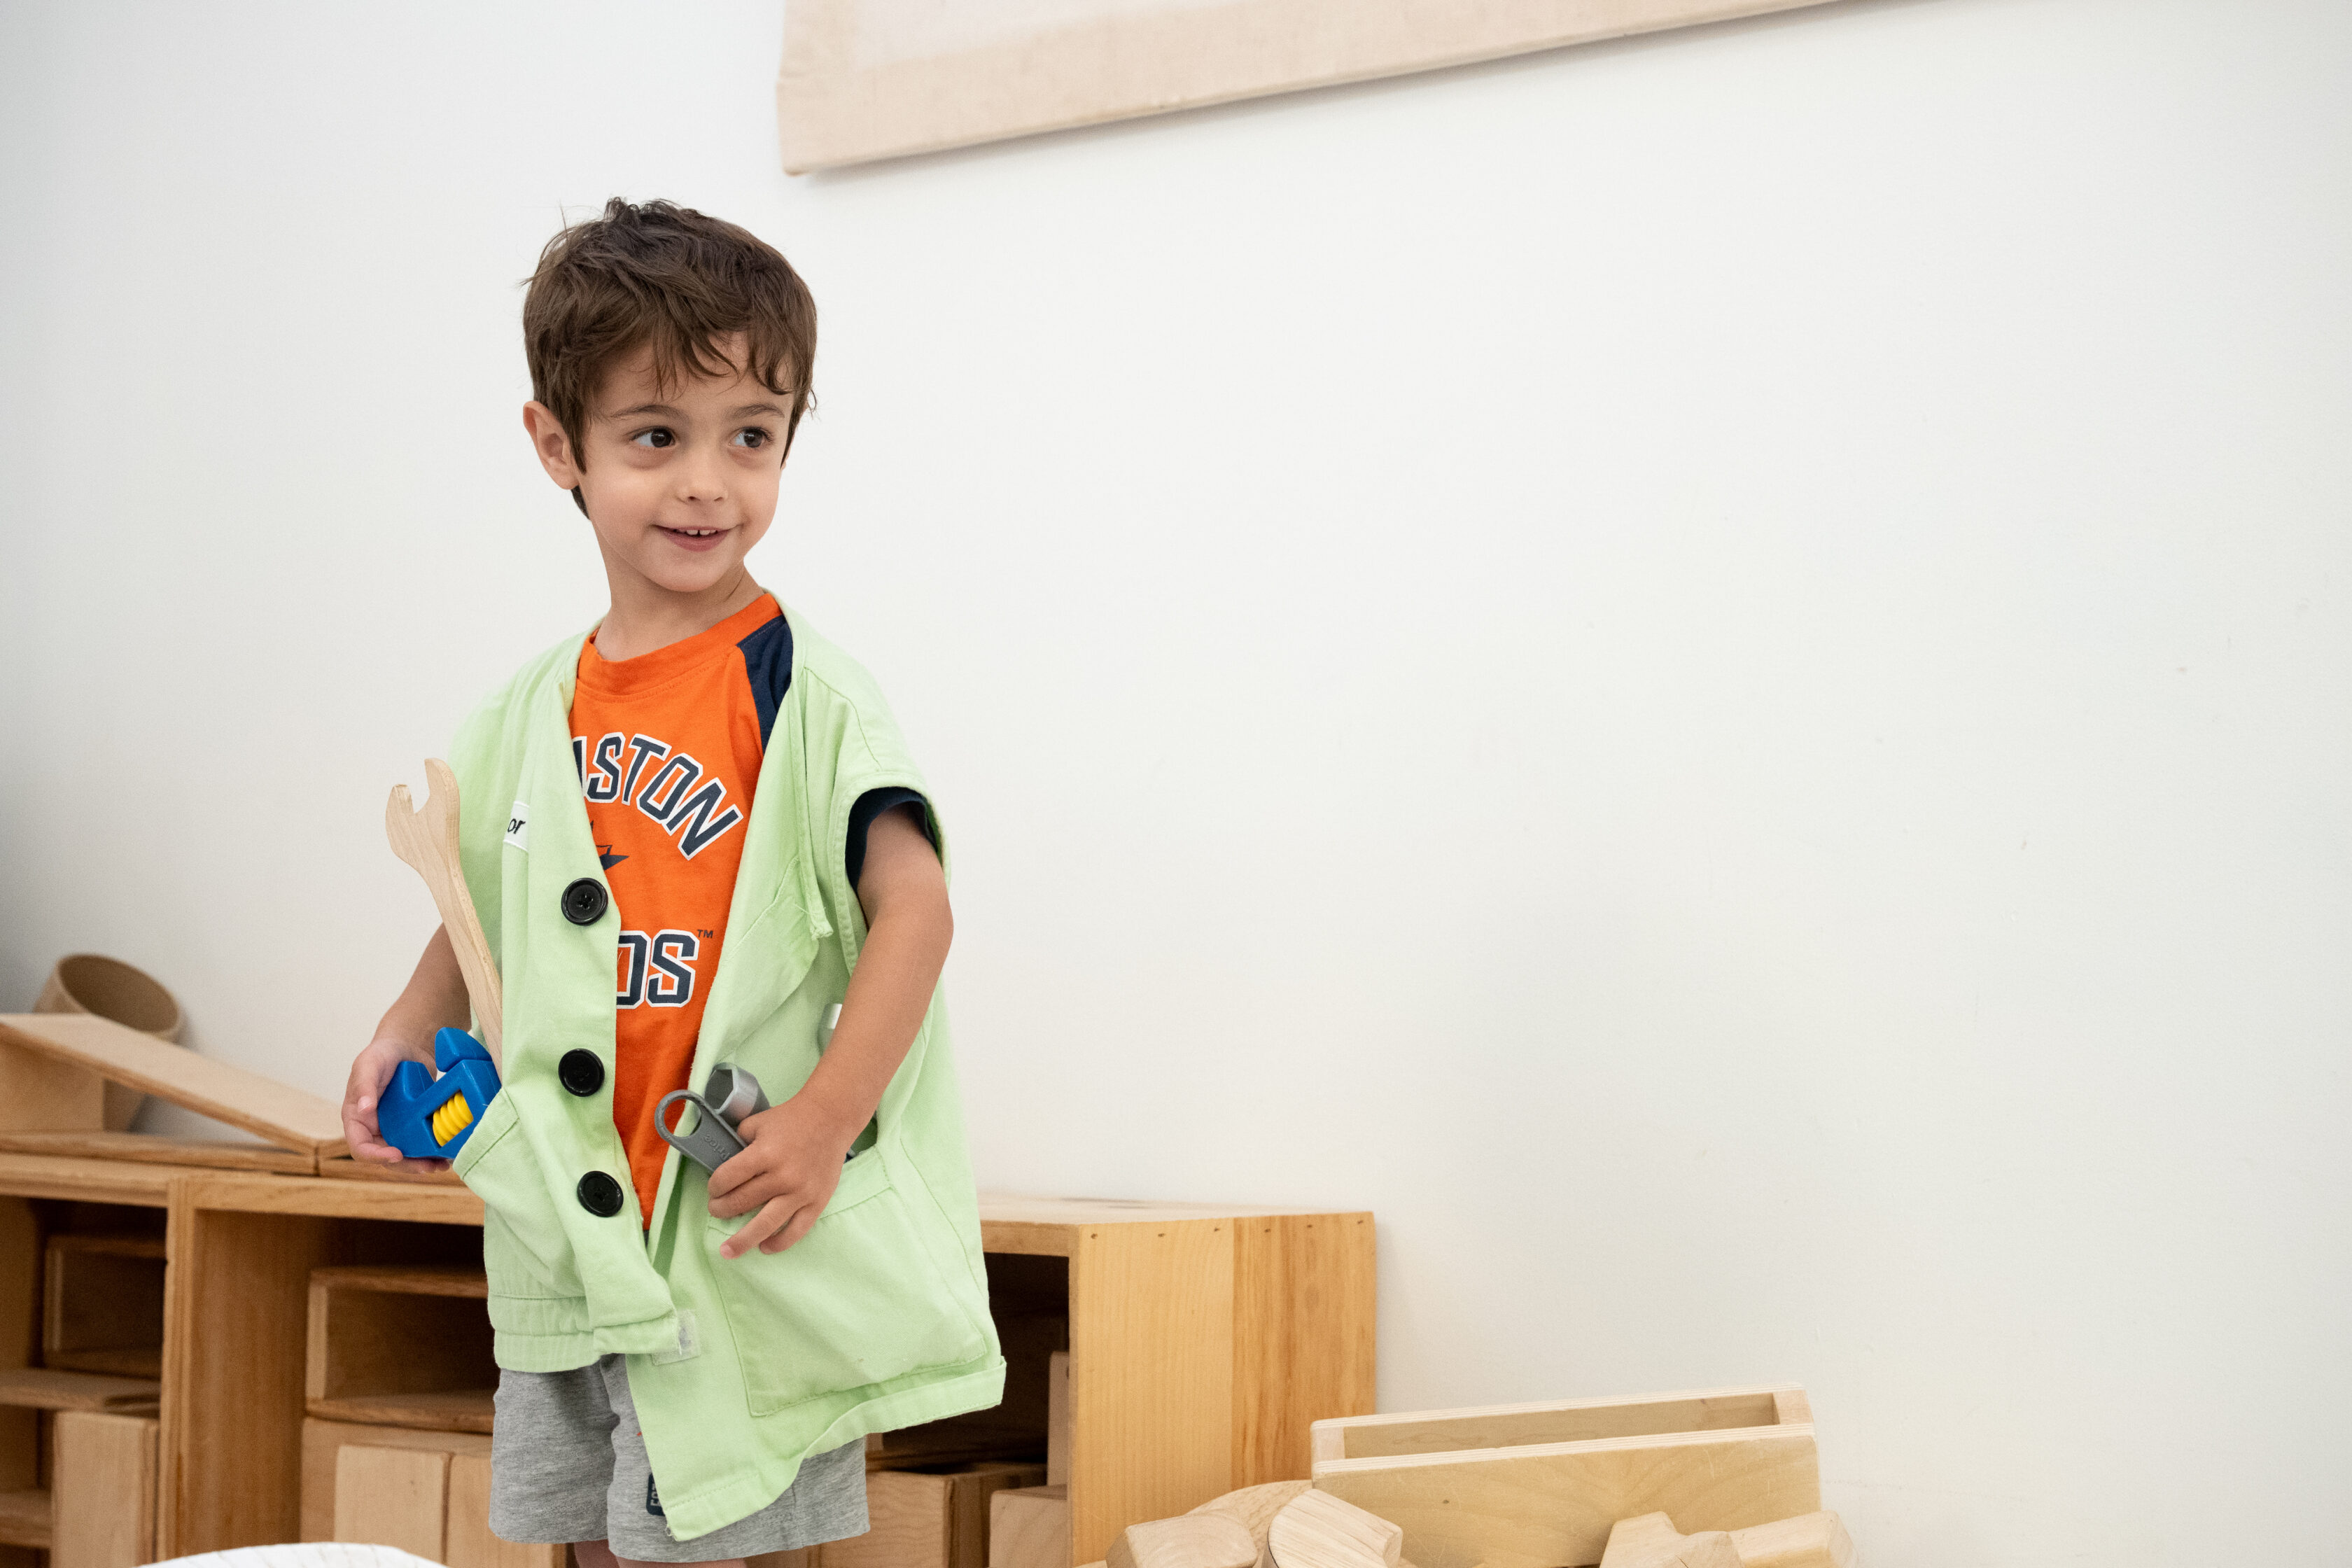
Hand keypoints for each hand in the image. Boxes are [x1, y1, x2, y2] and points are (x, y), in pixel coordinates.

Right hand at [343, 1033, 451, 1171]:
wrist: (407, 1046)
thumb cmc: (381, 1053)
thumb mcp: (369, 1064)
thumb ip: (364, 1085)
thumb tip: (364, 1110)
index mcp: (356, 1118)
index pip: (360, 1146)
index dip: (375, 1156)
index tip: (395, 1155)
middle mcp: (373, 1128)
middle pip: (385, 1157)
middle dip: (406, 1165)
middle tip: (427, 1167)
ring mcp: (394, 1128)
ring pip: (405, 1154)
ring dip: (421, 1163)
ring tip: (441, 1165)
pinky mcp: (413, 1124)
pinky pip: (420, 1142)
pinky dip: (432, 1150)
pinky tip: (447, 1153)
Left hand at [705, 1089, 859, 1257]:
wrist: (831, 1119)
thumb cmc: (791, 1120)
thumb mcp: (757, 1123)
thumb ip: (738, 1144)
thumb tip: (724, 1167)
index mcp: (764, 1154)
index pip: (726, 1179)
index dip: (714, 1187)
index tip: (714, 1189)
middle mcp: (782, 1176)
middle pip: (741, 1203)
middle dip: (721, 1210)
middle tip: (717, 1210)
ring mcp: (801, 1192)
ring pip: (765, 1225)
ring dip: (742, 1240)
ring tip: (727, 1251)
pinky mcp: (817, 1202)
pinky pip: (796, 1231)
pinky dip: (778, 1243)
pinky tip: (764, 1247)